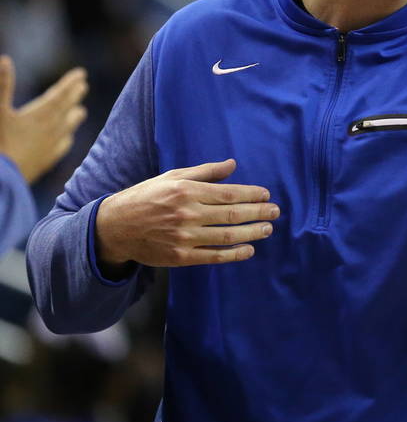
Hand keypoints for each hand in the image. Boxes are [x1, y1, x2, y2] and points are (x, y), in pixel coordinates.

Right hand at [0, 56, 87, 183]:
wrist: (2, 180)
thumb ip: (2, 85)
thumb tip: (5, 59)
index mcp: (40, 114)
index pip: (60, 95)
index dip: (70, 83)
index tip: (81, 74)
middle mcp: (51, 129)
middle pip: (67, 108)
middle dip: (74, 96)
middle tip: (83, 86)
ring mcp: (50, 146)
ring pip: (67, 127)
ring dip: (73, 116)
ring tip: (80, 111)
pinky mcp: (45, 161)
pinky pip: (61, 146)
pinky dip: (66, 138)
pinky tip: (66, 139)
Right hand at [95, 158, 279, 269]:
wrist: (115, 227)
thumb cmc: (147, 197)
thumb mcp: (173, 177)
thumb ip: (205, 172)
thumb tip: (233, 164)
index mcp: (186, 191)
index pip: (229, 193)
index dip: (251, 194)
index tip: (266, 195)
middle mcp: (187, 214)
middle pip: (232, 214)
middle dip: (258, 212)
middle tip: (275, 211)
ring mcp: (184, 237)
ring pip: (227, 236)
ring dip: (252, 233)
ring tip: (268, 229)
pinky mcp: (180, 256)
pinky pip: (213, 256)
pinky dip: (234, 254)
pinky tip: (248, 249)